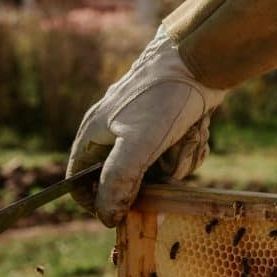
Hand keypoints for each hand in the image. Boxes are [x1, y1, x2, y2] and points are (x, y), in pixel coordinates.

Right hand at [67, 26, 223, 226]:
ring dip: (176, 162)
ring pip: (155, 169)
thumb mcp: (137, 144)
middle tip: (167, 167)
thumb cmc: (163, 98)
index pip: (77, 180)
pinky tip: (197, 131)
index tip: (118, 215)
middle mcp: (114, 130)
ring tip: (186, 138)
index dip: (94, 201)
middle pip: (124, 178)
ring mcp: (142, 128)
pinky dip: (189, 149)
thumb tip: (106, 215)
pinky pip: (175, 154)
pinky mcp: (168, 126)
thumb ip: (118, 180)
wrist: (198, 61)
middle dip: (150, 180)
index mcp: (94, 132)